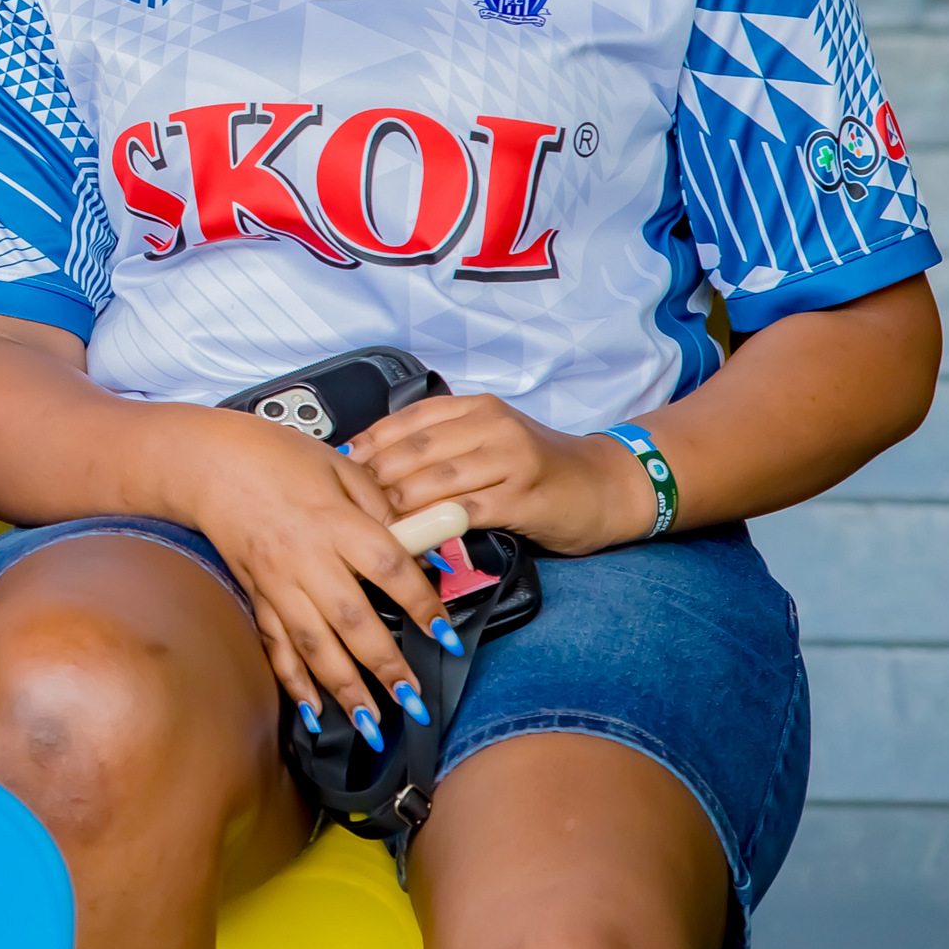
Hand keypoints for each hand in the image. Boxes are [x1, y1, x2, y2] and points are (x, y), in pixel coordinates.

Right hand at [175, 410, 453, 740]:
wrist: (207, 462)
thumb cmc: (278, 456)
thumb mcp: (340, 466)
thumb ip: (381, 505)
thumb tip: (421, 544)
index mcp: (333, 520)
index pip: (388, 568)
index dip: (422, 604)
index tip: (447, 636)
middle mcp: (305, 558)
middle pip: (352, 620)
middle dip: (385, 666)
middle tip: (414, 702)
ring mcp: (276, 582)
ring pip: (313, 645)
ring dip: (344, 688)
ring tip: (372, 725)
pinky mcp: (256, 595)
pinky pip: (275, 645)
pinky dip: (294, 682)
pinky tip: (314, 713)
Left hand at [346, 393, 657, 555]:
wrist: (607, 485)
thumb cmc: (539, 466)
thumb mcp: (490, 440)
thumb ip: (443, 444)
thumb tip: (375, 462)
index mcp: (477, 408)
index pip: (408, 419)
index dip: (370, 443)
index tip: (341, 467)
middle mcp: (493, 426)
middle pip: (416, 449)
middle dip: (377, 477)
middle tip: (349, 504)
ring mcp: (510, 460)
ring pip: (436, 480)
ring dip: (399, 504)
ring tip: (373, 524)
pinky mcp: (524, 498)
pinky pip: (466, 512)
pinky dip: (434, 526)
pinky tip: (414, 540)